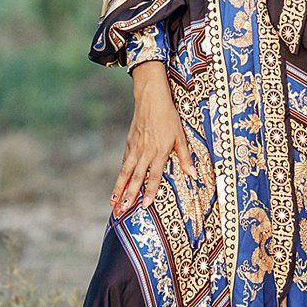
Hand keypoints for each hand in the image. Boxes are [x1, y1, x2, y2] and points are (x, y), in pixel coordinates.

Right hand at [111, 74, 203, 220]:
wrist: (151, 98)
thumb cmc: (169, 116)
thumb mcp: (180, 136)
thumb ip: (184, 157)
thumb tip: (193, 174)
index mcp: (159, 151)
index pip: (154, 176)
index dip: (149, 191)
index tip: (144, 205)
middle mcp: (145, 152)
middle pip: (136, 177)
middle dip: (129, 194)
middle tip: (123, 208)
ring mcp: (135, 147)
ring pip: (126, 170)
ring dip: (119, 186)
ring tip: (113, 200)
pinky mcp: (130, 141)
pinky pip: (125, 159)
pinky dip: (122, 171)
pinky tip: (120, 180)